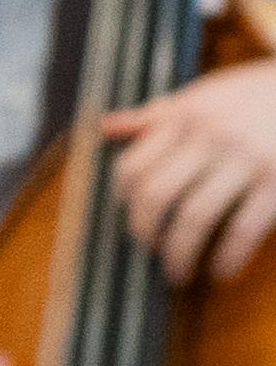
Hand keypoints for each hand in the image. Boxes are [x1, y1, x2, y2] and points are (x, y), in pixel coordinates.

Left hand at [100, 58, 275, 289]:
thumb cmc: (262, 93)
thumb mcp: (208, 93)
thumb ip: (157, 114)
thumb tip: (106, 128)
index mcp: (186, 115)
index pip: (133, 165)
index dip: (124, 200)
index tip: (131, 216)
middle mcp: (210, 136)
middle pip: (156, 195)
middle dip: (145, 232)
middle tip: (150, 251)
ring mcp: (246, 159)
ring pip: (194, 217)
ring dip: (180, 253)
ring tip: (177, 272)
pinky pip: (243, 229)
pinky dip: (227, 257)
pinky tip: (220, 271)